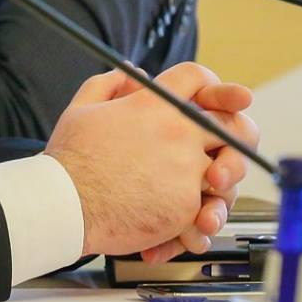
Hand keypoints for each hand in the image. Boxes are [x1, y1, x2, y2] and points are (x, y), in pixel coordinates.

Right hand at [43, 62, 257, 260]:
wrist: (65, 206)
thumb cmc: (70, 160)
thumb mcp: (83, 107)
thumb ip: (111, 84)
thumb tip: (136, 75)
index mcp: (155, 106)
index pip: (198, 78)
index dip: (212, 85)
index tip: (227, 98)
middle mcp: (178, 134)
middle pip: (233, 125)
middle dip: (236, 135)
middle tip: (224, 150)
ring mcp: (185, 172)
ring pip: (226, 173)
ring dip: (219, 184)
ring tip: (201, 196)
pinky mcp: (185, 207)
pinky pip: (207, 210)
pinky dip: (198, 221)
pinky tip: (185, 226)